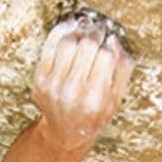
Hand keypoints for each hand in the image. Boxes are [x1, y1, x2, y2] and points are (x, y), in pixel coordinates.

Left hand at [31, 10, 134, 160]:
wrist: (66, 132)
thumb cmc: (95, 114)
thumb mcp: (116, 98)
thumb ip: (122, 70)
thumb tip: (114, 40)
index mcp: (95, 98)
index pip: (105, 56)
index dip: (109, 42)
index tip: (110, 39)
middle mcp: (72, 92)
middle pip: (87, 45)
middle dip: (96, 34)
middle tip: (99, 31)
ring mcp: (53, 85)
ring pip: (68, 42)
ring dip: (79, 32)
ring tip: (86, 31)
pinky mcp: (39, 79)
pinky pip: (49, 46)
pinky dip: (60, 32)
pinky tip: (70, 28)